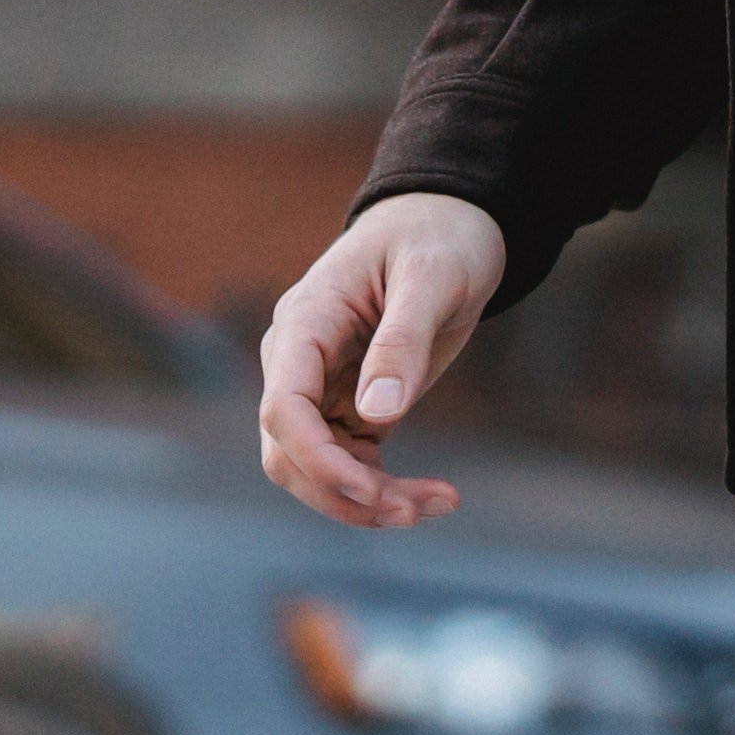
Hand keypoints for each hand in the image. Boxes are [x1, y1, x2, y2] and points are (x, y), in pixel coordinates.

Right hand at [257, 194, 508, 527]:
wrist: (452, 224)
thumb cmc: (439, 237)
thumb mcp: (431, 277)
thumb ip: (402, 340)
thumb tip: (377, 416)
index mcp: (305, 321)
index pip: (282, 407)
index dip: (316, 459)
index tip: (372, 491)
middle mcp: (299, 359)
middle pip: (288, 453)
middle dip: (344, 493)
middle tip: (415, 511)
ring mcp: (321, 385)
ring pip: (316, 469)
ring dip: (365, 501)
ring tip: (436, 505)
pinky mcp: (351, 404)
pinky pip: (350, 463)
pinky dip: (382, 488)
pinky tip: (430, 494)